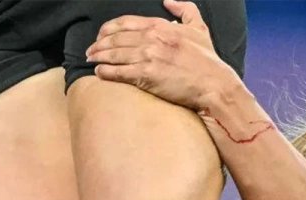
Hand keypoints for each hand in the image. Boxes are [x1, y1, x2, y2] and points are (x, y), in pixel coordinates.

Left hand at [85, 0, 241, 111]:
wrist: (214, 84)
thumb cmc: (208, 60)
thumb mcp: (199, 29)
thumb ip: (186, 10)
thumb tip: (169, 1)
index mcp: (160, 26)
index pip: (125, 22)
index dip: (109, 28)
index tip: (102, 35)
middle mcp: (151, 38)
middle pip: (115, 38)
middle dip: (99, 44)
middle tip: (91, 50)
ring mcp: (147, 57)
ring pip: (114, 54)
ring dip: (98, 56)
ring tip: (91, 60)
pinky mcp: (146, 76)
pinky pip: (118, 72)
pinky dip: (106, 72)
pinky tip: (99, 73)